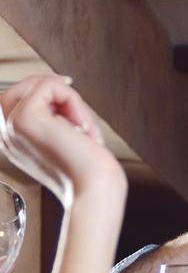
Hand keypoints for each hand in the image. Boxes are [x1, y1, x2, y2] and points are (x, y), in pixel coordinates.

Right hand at [0, 75, 124, 206]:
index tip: (70, 96)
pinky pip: (49, 86)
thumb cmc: (89, 170)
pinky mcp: (25, 118)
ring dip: (71, 100)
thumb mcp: (66, 136)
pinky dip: (73, 101)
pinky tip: (81, 127)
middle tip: (80, 118)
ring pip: (39, 84)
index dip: (47, 92)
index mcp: (14, 141)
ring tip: (83, 128)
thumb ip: (54, 114)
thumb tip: (56, 84)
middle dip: (58, 92)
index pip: (21, 99)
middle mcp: (7, 134)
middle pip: (24, 86)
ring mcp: (11, 126)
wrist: (94, 189)